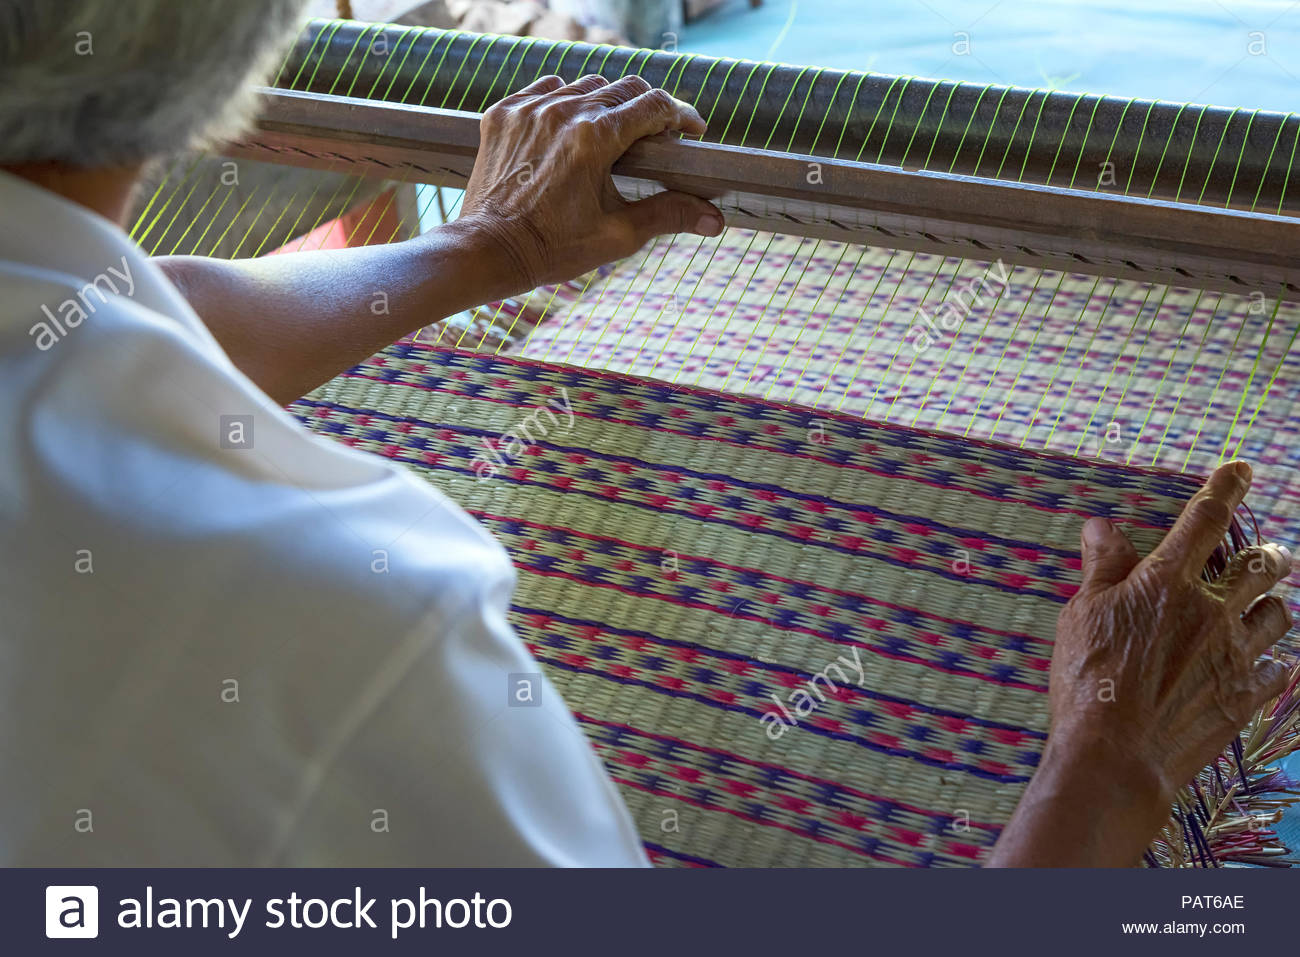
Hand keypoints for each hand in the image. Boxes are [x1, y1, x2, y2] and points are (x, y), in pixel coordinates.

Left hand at [457, 74, 724, 298]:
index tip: (692, 131)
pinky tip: (574, 127)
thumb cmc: (553, 248)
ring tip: (617, 134)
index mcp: (595, 137)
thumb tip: (717, 220)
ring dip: (609, 103)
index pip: (654, 106)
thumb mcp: (619, 234)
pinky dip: (566, 101)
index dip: (681, 116)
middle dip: (650, 108)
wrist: (489, 251)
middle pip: (624, 88)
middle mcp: (563, 112)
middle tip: (661, 135)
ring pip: (586, 85)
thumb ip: (670, 215)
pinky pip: (546, 89)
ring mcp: (529, 108)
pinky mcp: (504, 113)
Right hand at [989, 460, 1294, 866]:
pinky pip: (1277, 670)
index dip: (1226, 488)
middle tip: (1266, 553)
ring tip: (1259, 609)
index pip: (1205, 519)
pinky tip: (1257, 665)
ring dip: (1270, 606)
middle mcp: (1213, 611)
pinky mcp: (1244, 697)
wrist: (1117, 756)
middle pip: (1263, 564)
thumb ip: (1102, 567)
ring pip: (1278, 615)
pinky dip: (1270, 663)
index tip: (1240, 469)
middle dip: (1269, 552)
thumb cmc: (1088, 680)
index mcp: (1169, 581)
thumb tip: (1103, 526)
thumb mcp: (1082, 614)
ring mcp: (1235, 655)